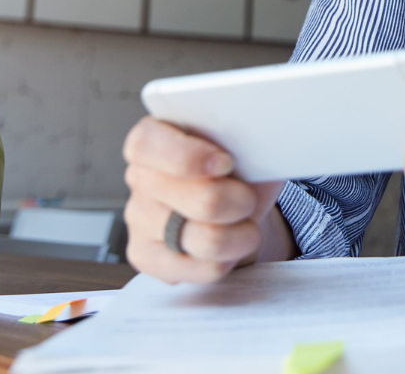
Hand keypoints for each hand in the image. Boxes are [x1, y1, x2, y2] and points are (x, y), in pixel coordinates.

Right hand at [122, 116, 283, 283]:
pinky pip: (204, 268)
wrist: (234, 205)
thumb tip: (266, 139)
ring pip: (207, 239)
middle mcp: (140, 177)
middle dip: (242, 201)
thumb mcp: (245, 142)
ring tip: (244, 222)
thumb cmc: (236, 166)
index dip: (187, 157)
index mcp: (156, 136)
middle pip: (199, 199)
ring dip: (242, 234)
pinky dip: (229, 258)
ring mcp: (139, 220)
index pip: (147, 145)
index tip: (226, 163)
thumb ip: (246, 137)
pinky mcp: (146, 257)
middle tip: (248, 197)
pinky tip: (227, 244)